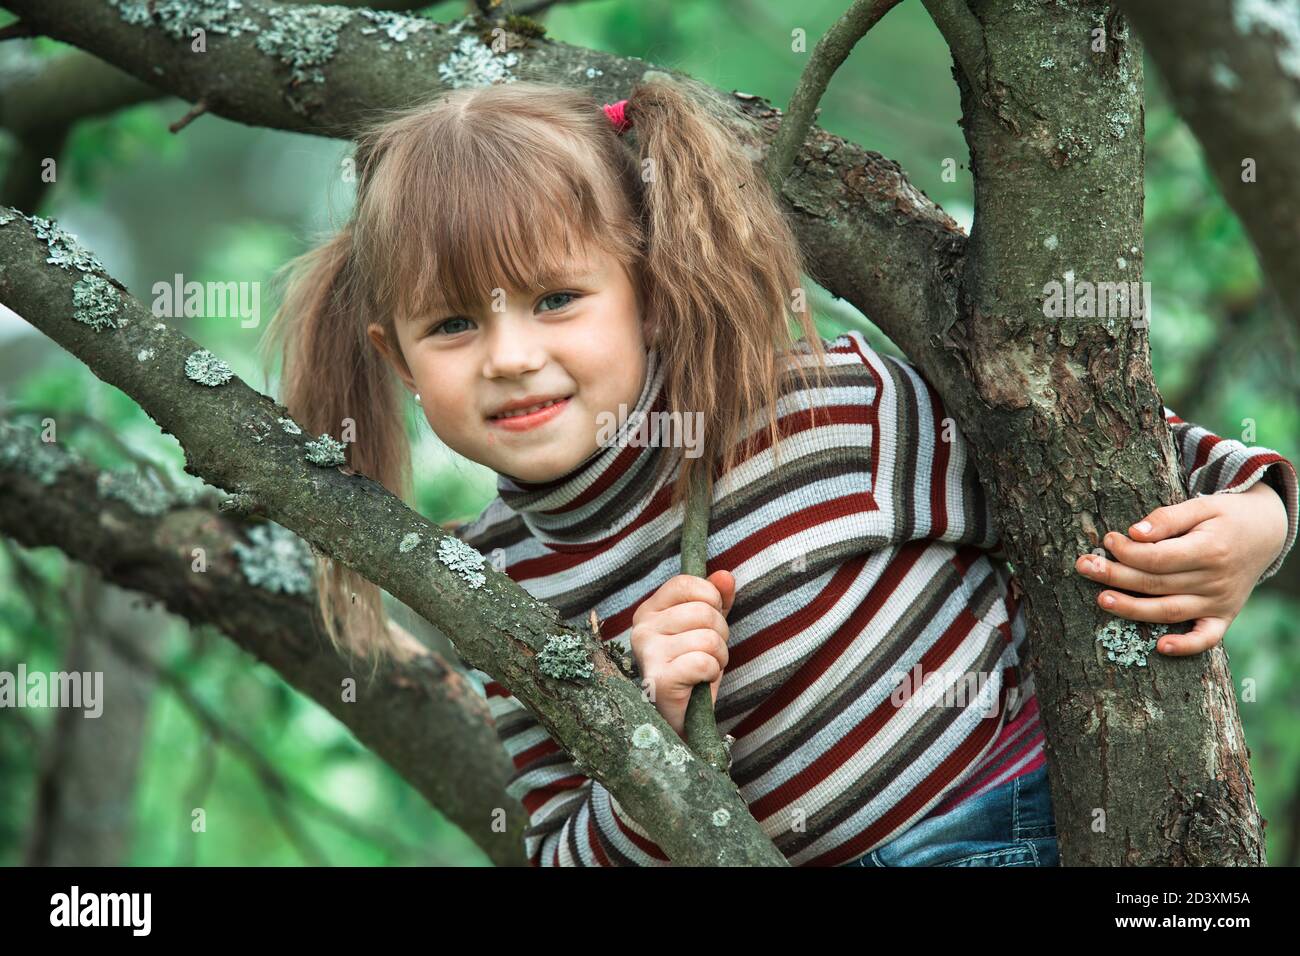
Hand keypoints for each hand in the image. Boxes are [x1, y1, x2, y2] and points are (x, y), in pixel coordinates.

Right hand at [630, 570, 735, 737]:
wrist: (684, 718)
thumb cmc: (693, 669)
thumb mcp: (707, 627)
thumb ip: (716, 599)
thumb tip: (725, 576)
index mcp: (649, 611)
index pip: (686, 584)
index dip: (711, 599)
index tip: (710, 620)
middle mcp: (641, 629)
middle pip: (703, 611)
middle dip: (720, 634)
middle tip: (708, 653)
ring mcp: (647, 654)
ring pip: (707, 638)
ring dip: (718, 656)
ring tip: (704, 668)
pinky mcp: (658, 680)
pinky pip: (703, 662)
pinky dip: (712, 672)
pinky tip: (699, 682)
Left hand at [1074, 481, 1287, 654]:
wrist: (1267, 533)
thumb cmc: (1226, 516)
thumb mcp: (1202, 505)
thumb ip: (1167, 518)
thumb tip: (1134, 532)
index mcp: (1210, 550)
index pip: (1158, 558)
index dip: (1128, 551)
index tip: (1108, 539)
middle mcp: (1215, 580)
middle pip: (1156, 584)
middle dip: (1115, 576)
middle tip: (1084, 566)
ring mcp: (1220, 602)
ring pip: (1169, 611)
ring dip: (1132, 609)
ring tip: (1102, 599)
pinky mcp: (1224, 616)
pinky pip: (1207, 638)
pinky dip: (1187, 646)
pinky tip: (1160, 648)